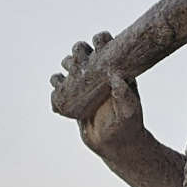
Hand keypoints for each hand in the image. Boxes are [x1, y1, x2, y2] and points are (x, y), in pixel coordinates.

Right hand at [50, 35, 144, 153]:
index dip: (101, 40)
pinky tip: (58, 89)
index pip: (107, 46)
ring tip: (69, 77)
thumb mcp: (129, 111)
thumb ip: (124, 95)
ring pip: (70, 66)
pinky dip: (57, 85)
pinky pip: (60, 86)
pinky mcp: (74, 98)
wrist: (115, 146)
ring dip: (67, 66)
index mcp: (115, 70)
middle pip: (84, 52)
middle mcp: (99, 74)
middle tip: (79, 63)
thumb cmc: (128, 127)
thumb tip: (116, 77)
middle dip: (79, 53)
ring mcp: (85, 85)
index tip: (98, 43)